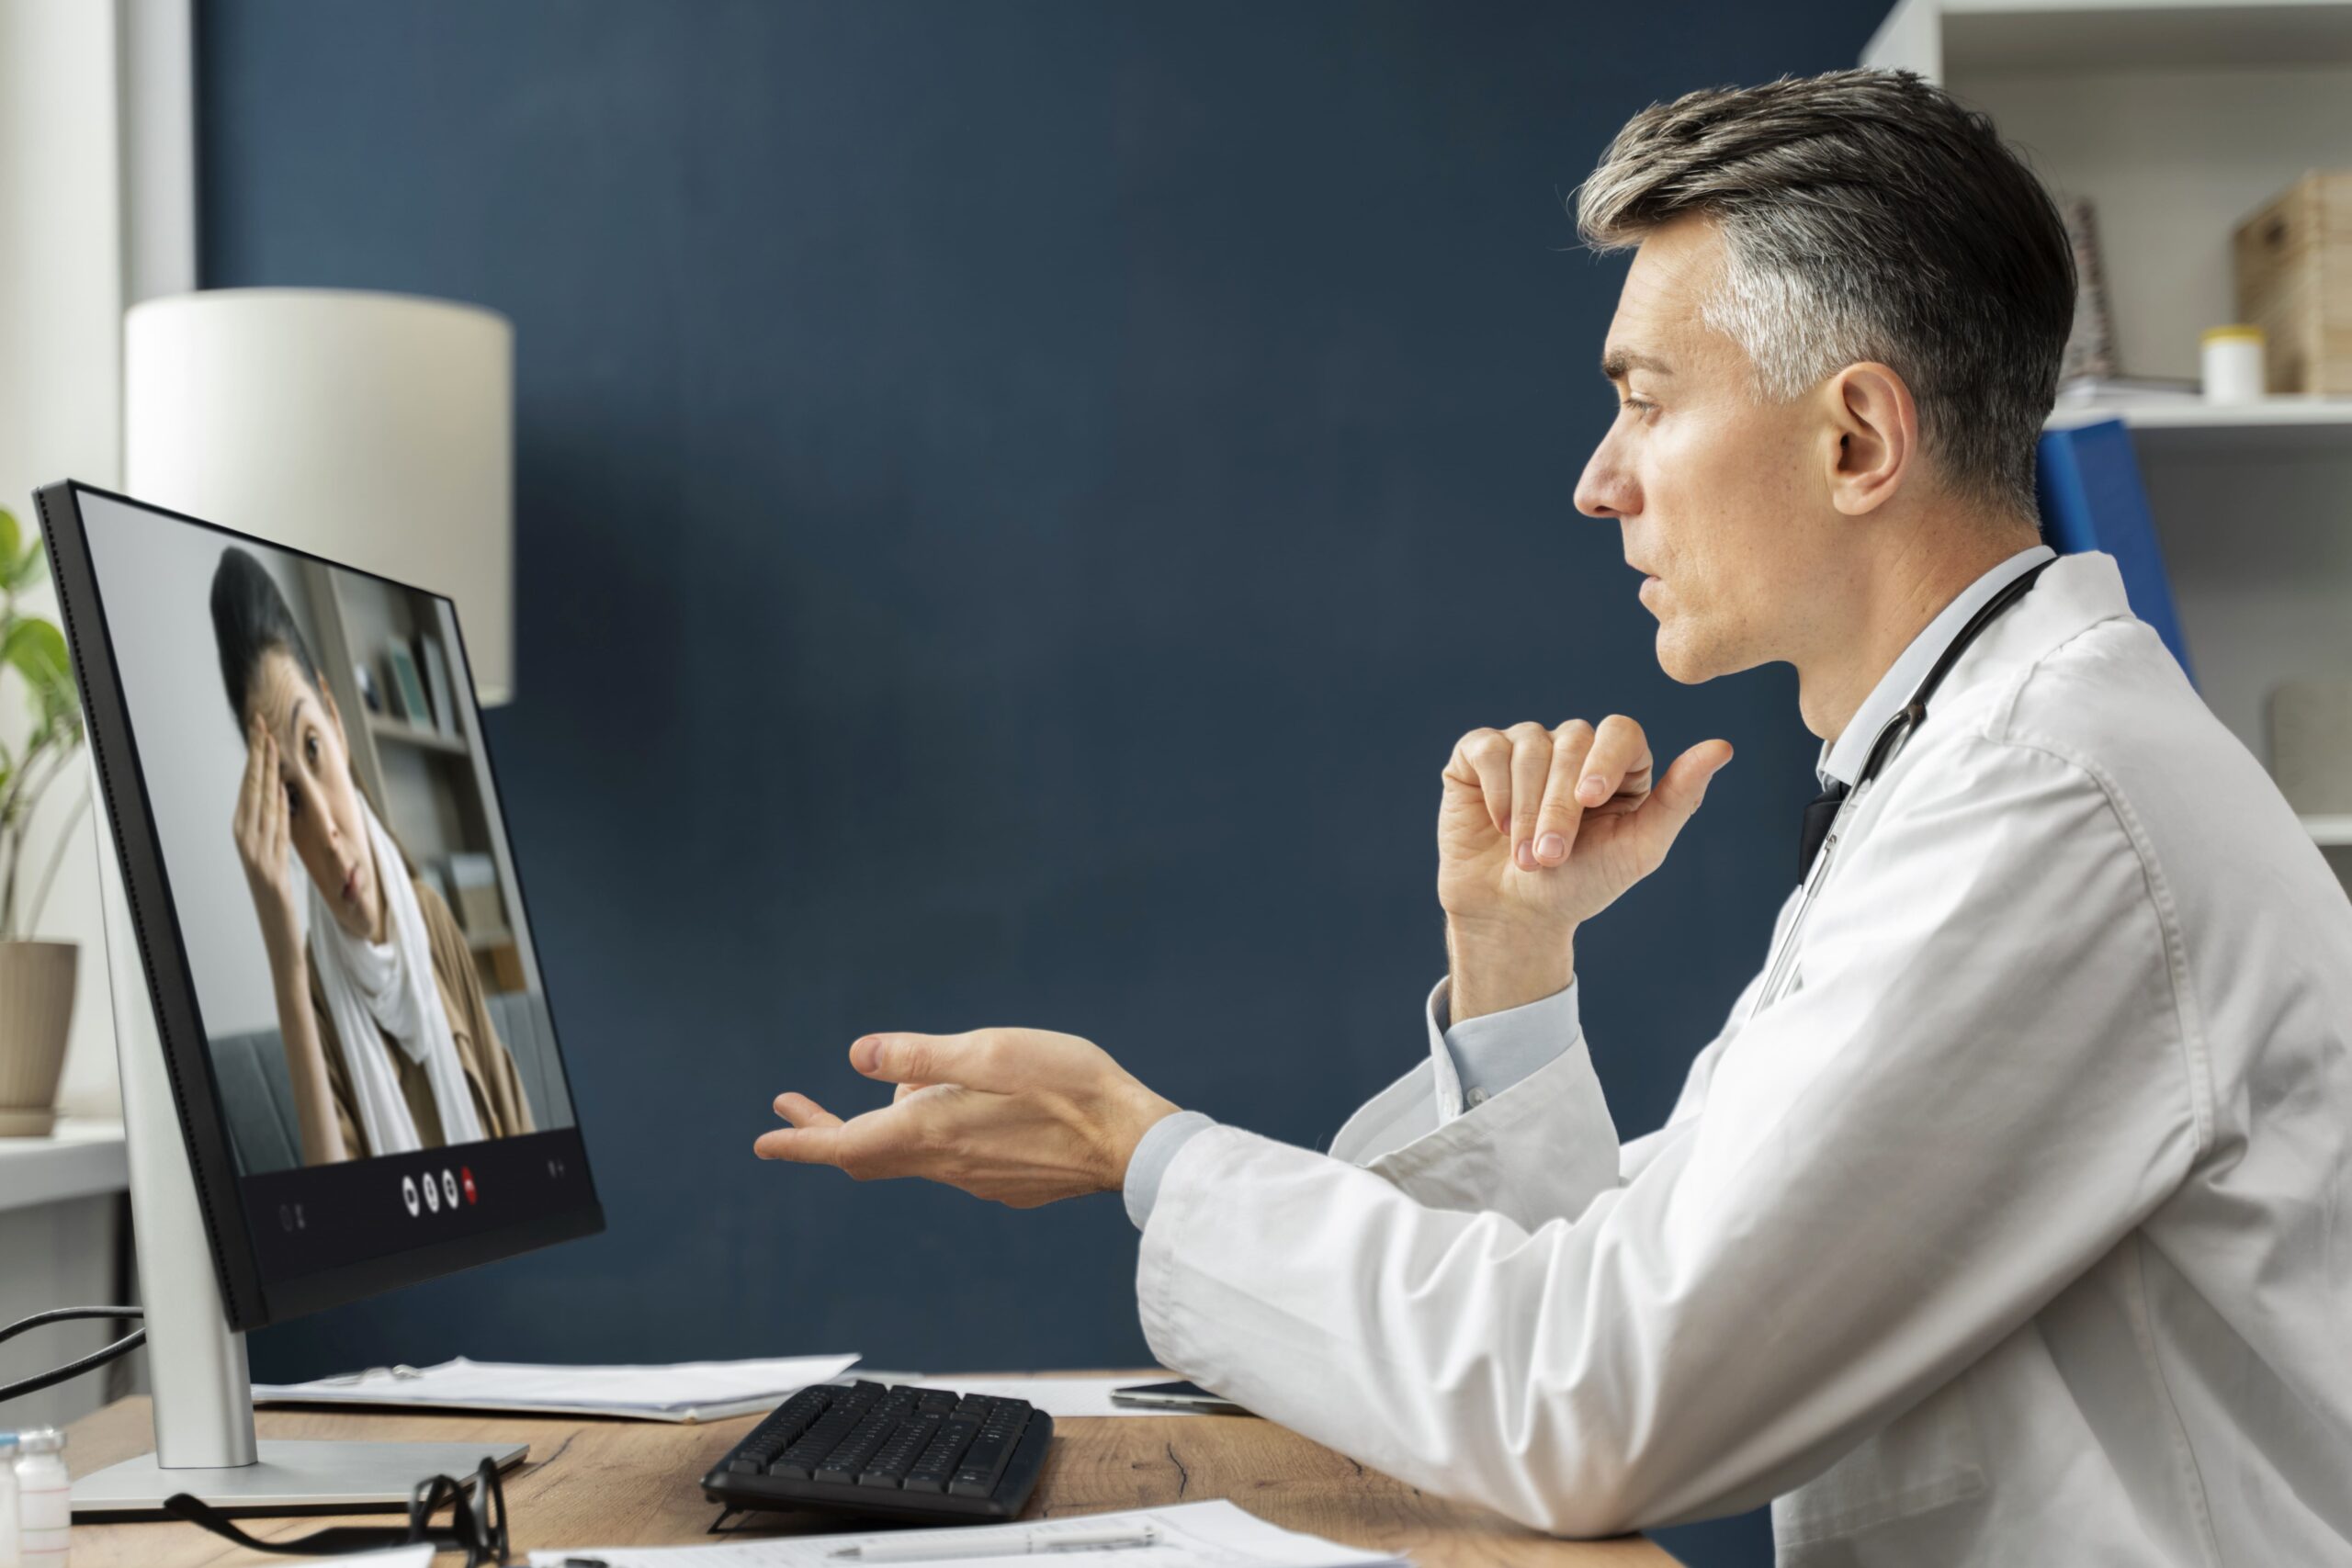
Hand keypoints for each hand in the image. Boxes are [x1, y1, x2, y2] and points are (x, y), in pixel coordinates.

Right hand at [232, 714, 303, 964]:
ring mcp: (255, 857)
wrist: (280, 938)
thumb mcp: (276, 854)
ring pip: (259, 806)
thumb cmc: (278, 896)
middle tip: (262, 724)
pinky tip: (280, 787)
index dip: (255, 760)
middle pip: (250, 791)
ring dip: (265, 773)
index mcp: (245, 836)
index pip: (249, 790)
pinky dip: (275, 808)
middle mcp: (245, 843)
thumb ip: (274, 825)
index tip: (261, 731)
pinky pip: (272, 832)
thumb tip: (278, 791)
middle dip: (257, 757)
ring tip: (271, 743)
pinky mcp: (269, 871)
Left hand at [754, 1029, 1180, 1208]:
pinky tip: (967, 1106)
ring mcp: (975, 1180)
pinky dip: (936, 1132)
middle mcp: (946, 1165)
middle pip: (867, 1155)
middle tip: (793, 1106)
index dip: (800, 1141)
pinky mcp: (1004, 1184)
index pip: (845, 1145)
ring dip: (893, 1121)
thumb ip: (921, 1057)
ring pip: (913, 1152)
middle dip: (825, 1131)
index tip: (763, 1141)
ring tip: (915, 1079)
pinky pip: (951, 1158)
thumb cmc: (1070, 1086)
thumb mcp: (991, 1052)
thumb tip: (857, 1057)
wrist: (1134, 1142)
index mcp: (933, 1131)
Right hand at [1438, 717, 1730, 1017]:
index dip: (1604, 759)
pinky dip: (1495, 791)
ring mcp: (1525, 747)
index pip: (1619, 731)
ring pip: (1528, 747)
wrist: (1514, 915)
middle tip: (1550, 856)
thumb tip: (1722, 747)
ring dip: (1524, 809)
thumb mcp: (1639, 849)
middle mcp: (1572, 747)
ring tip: (1525, 857)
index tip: (1589, 800)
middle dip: (1558, 806)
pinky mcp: (1480, 757)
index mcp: (1618, 764)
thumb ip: (1680, 799)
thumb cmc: (1582, 884)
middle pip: (1570, 741)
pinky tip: (1497, 826)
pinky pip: (1487, 749)